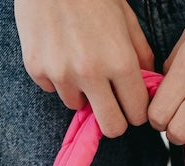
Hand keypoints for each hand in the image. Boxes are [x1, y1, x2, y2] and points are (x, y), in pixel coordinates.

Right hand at [14, 0, 153, 137]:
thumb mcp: (126, 18)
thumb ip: (140, 55)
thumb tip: (148, 85)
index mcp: (120, 62)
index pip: (137, 114)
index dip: (137, 111)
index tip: (132, 105)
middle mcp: (91, 73)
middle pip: (111, 128)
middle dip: (114, 119)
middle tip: (111, 104)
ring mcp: (61, 74)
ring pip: (78, 106)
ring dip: (82, 92)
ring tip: (79, 62)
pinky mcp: (37, 69)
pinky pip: (52, 89)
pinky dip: (57, 77)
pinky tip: (59, 50)